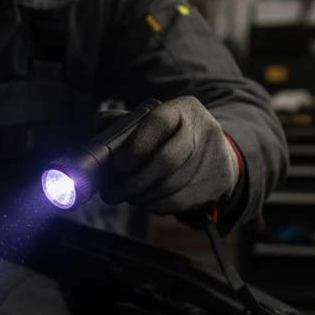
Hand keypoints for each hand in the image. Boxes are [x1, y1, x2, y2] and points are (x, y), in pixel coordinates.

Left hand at [99, 96, 239, 214]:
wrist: (215, 154)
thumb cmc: (169, 137)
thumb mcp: (149, 122)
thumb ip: (120, 123)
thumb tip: (96, 127)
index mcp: (183, 109)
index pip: (158, 123)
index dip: (135, 147)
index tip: (117, 166)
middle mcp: (203, 130)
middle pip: (165, 162)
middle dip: (132, 182)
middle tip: (111, 193)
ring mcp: (213, 158)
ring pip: (169, 186)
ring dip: (141, 196)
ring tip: (127, 195)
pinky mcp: (218, 184)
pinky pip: (178, 202)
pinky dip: (155, 205)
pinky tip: (147, 200)